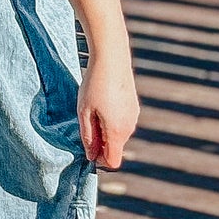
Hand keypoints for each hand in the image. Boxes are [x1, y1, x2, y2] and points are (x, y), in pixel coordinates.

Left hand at [78, 56, 137, 171]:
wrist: (112, 57)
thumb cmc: (94, 84)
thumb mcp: (84, 112)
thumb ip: (88, 136)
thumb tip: (91, 155)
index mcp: (117, 131)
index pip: (112, 161)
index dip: (98, 159)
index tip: (87, 145)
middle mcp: (129, 127)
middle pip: (115, 148)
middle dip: (101, 143)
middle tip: (86, 122)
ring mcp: (134, 116)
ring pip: (119, 135)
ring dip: (105, 131)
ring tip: (93, 109)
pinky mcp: (134, 107)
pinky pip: (122, 123)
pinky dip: (112, 120)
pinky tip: (103, 102)